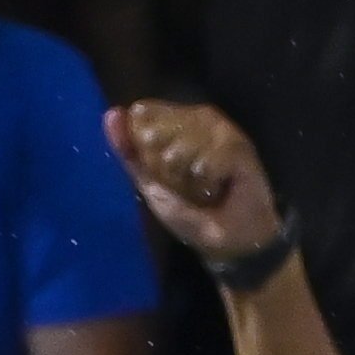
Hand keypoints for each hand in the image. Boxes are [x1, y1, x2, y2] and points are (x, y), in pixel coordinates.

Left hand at [107, 101, 283, 263]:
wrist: (230, 243)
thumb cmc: (192, 214)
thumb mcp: (152, 186)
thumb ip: (130, 153)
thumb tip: (111, 113)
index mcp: (173, 125)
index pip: (146, 111)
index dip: (147, 138)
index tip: (157, 166)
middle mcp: (197, 120)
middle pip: (166, 124)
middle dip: (168, 160)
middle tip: (182, 182)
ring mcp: (222, 131)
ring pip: (190, 137)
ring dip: (190, 171)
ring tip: (202, 189)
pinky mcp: (242, 147)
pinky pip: (212, 155)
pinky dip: (210, 178)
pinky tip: (217, 188)